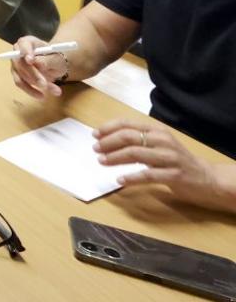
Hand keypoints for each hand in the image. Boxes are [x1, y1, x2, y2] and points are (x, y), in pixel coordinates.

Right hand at [8, 36, 66, 98]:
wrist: (55, 66)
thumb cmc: (55, 58)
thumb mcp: (56, 58)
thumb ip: (47, 60)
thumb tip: (38, 64)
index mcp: (28, 42)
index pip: (23, 44)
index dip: (26, 52)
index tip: (31, 60)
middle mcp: (18, 52)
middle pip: (20, 62)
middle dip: (33, 75)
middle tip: (45, 85)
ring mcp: (16, 64)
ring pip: (21, 75)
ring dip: (36, 84)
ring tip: (54, 90)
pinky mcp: (17, 75)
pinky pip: (21, 84)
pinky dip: (31, 91)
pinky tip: (41, 96)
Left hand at [94, 119, 227, 209]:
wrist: (208, 178)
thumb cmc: (177, 160)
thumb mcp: (159, 145)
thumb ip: (139, 141)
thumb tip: (109, 140)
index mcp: (157, 130)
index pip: (128, 124)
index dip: (109, 128)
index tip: (95, 134)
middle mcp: (163, 140)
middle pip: (129, 137)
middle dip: (108, 142)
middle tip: (95, 149)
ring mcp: (169, 157)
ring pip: (136, 154)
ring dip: (115, 157)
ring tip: (102, 161)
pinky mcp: (174, 175)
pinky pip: (148, 175)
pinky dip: (131, 177)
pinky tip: (120, 180)